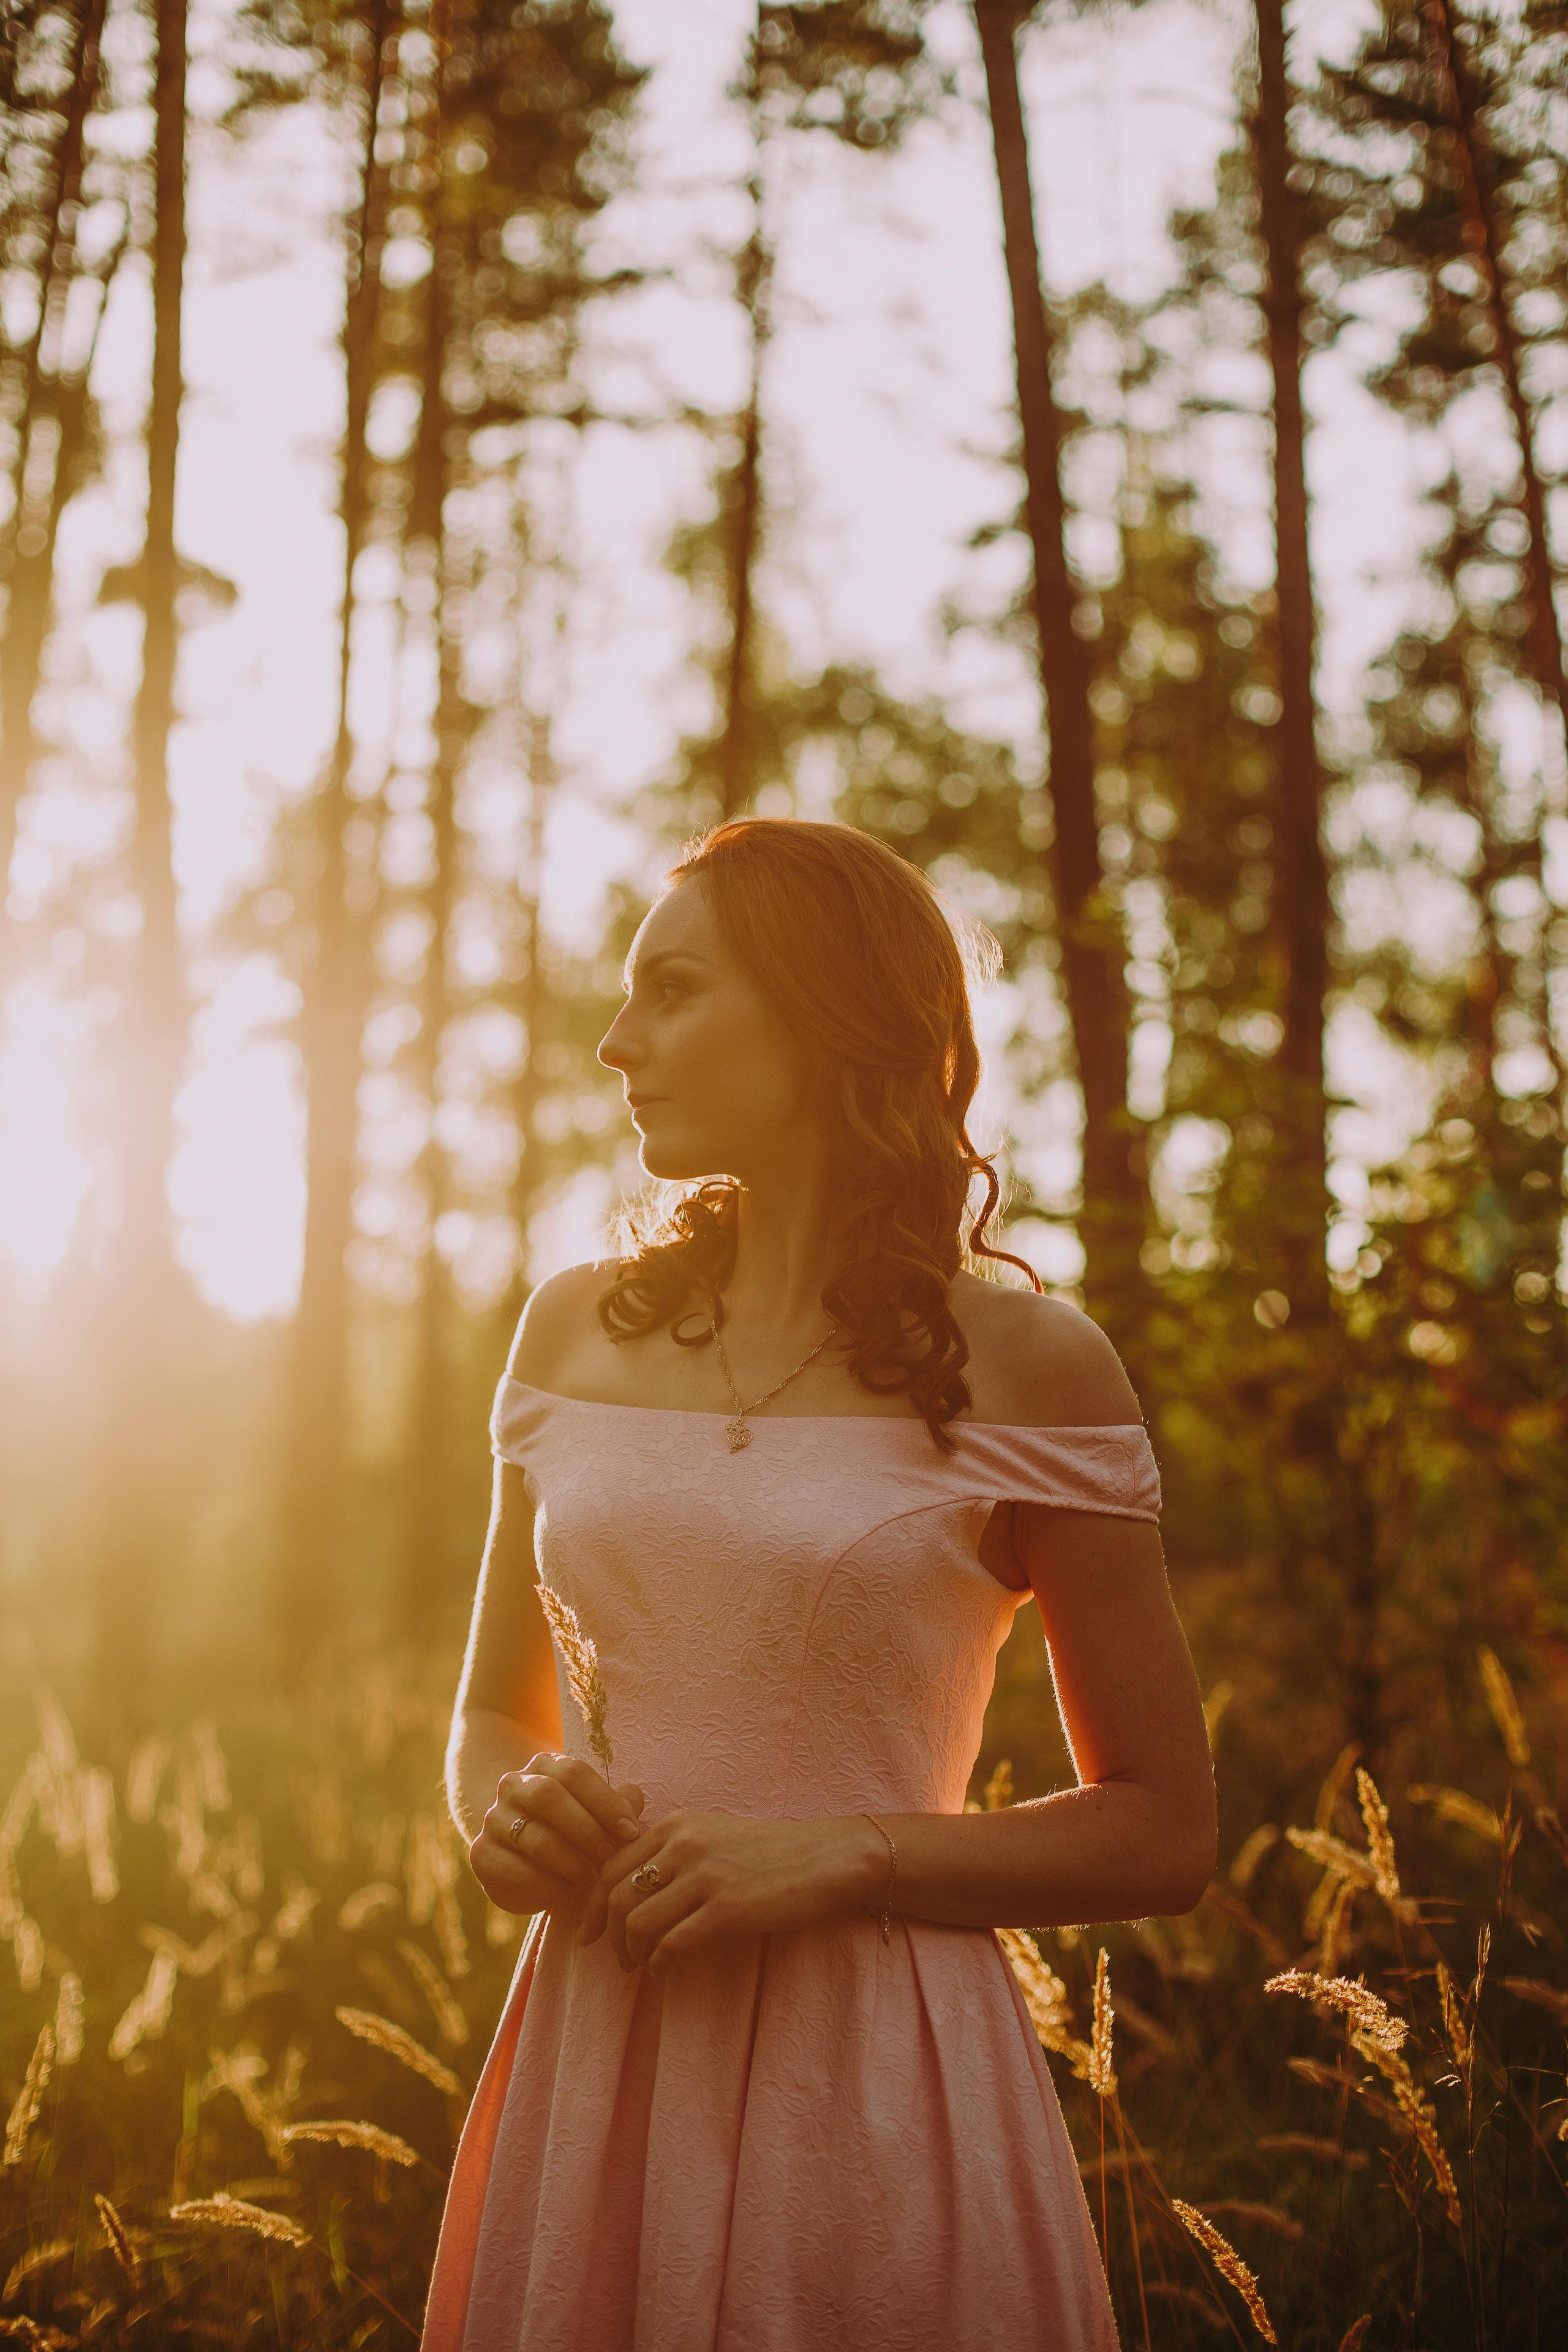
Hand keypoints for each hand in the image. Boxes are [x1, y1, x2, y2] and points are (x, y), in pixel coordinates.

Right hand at [470, 1754, 644, 1917]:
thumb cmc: (572, 1831)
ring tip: (591, 1878)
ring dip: (571, 1862)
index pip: (574, 1773)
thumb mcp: (596, 1813)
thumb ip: (617, 1804)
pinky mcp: (482, 1854)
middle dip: (586, 1830)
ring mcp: (493, 1819)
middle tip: (609, 1856)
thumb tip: (634, 1800)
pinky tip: (566, 1892)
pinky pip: (517, 1870)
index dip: (605, 1802)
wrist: (523, 1859)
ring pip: (535, 1838)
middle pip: (549, 1797)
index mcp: (544, 1766)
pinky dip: (548, 1885)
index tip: (631, 1831)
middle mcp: (513, 1785)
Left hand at [575, 1810, 883, 1976]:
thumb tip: (628, 1886)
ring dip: (633, 1953)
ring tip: (642, 1966)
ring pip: (639, 1923)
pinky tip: (665, 1971)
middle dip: (608, 1935)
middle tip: (618, 1958)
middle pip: (616, 1897)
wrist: (823, 1858)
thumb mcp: (712, 1833)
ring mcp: (705, 1876)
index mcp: (675, 1825)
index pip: (610, 1867)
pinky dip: (660, 1964)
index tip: (589, 1933)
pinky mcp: (728, 1908)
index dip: (590, 1906)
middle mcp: (683, 1845)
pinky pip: (672, 1944)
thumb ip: (671, 1849)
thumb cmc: (768, 1851)